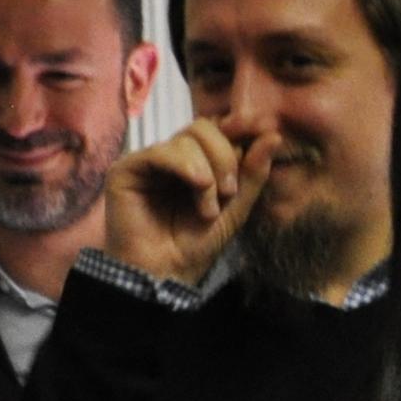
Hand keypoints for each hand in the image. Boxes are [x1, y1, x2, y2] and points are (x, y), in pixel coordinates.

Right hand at [95, 120, 274, 287]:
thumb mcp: (236, 208)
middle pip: (204, 127)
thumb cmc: (196, 245)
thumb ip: (253, 173)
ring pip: (187, 137)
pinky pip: (161, 150)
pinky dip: (186, 166)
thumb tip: (273, 134)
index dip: (240, 137)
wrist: (166, 273)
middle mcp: (171, 156)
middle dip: (225, 157)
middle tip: (229, 192)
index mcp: (197, 161)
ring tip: (208, 208)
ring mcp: (149, 161)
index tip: (257, 153)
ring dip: (208, 172)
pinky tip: (197, 188)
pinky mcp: (127, 169)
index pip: (219, 130)